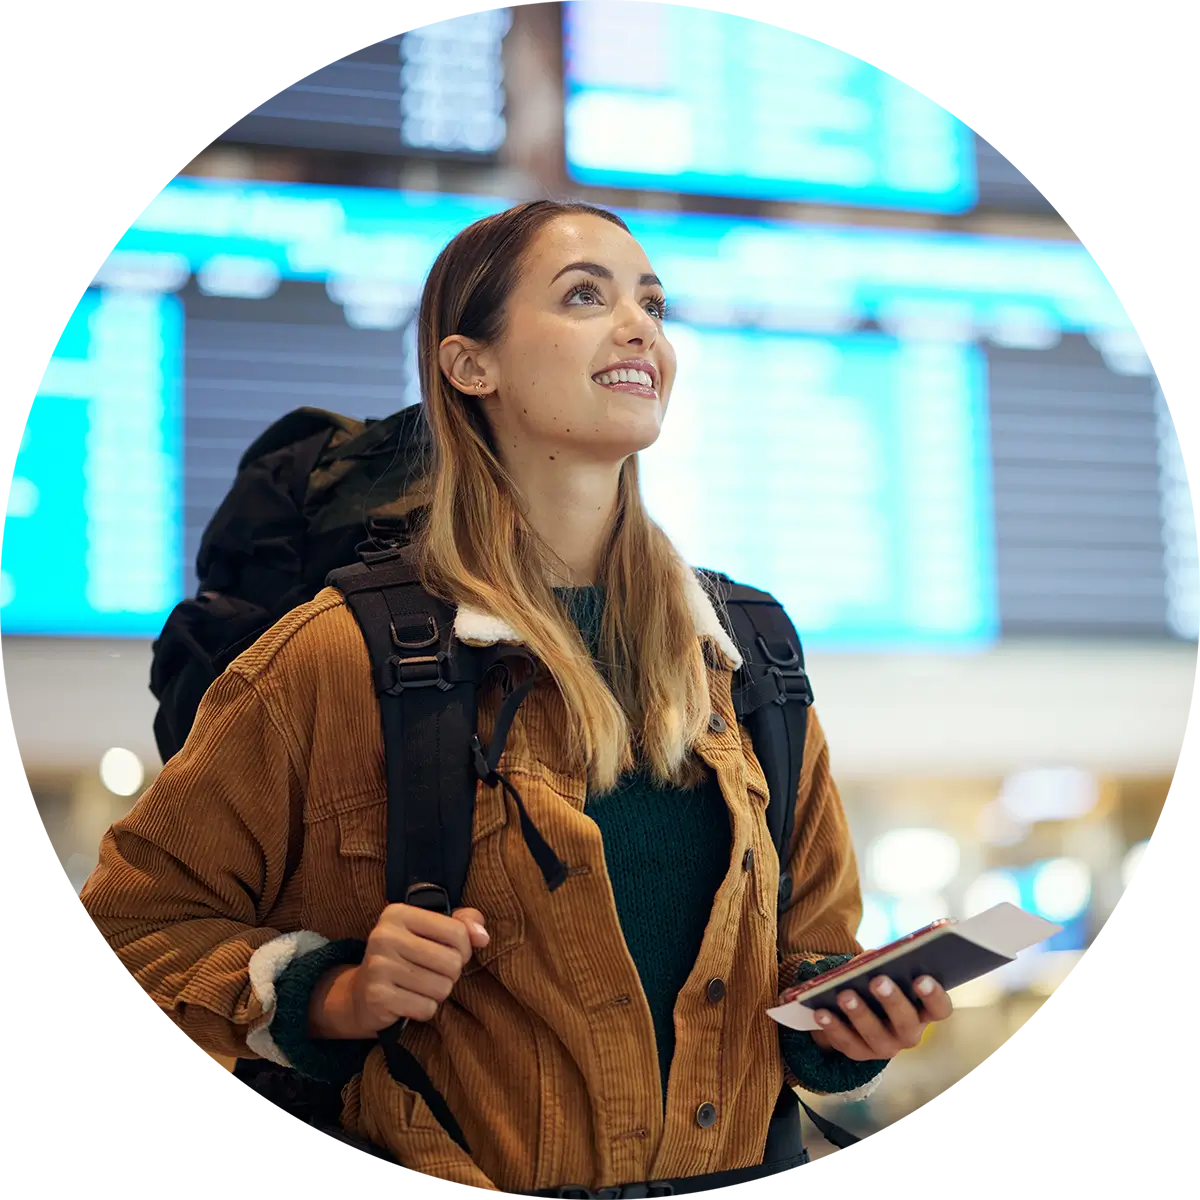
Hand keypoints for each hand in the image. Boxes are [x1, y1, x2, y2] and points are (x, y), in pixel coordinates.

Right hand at [308, 905, 488, 1039]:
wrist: (360, 993)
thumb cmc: (405, 957)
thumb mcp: (430, 931)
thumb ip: (463, 923)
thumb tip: (483, 937)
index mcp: (398, 913)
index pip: (457, 931)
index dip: (464, 948)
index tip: (450, 952)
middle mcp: (385, 936)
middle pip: (452, 962)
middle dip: (451, 974)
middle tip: (434, 973)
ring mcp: (378, 967)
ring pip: (442, 988)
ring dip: (438, 992)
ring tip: (421, 986)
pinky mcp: (377, 997)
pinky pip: (426, 1008)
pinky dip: (425, 1009)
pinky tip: (409, 1001)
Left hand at [808, 975, 952, 1061]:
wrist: (856, 1015)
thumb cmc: (876, 984)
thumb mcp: (883, 972)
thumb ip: (883, 965)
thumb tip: (873, 957)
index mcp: (923, 1011)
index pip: (939, 1008)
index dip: (934, 995)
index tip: (921, 978)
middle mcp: (909, 1033)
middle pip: (906, 1023)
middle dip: (892, 1001)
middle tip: (878, 981)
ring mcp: (885, 1047)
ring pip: (876, 1037)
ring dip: (860, 1015)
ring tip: (845, 994)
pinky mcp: (859, 1053)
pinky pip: (846, 1043)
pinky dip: (833, 1026)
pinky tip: (821, 1010)